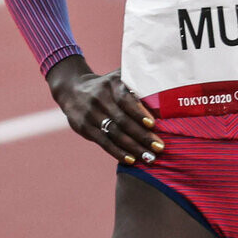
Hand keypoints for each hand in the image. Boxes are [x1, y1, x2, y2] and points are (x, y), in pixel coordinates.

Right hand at [46, 62, 162, 167]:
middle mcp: (100, 98)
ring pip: (114, 134)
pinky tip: (131, 160)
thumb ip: (137, 81)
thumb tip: (165, 92)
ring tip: (149, 158)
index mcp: (112, 83)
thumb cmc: (107, 85)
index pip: (125, 99)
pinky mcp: (84, 127)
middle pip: (122, 120)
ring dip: (133, 148)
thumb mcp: (118, 76)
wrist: (73, 89)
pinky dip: (118, 152)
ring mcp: (90, 113)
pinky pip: (104, 142)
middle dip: (142, 136)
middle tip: (159, 148)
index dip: (138, 112)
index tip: (153, 124)